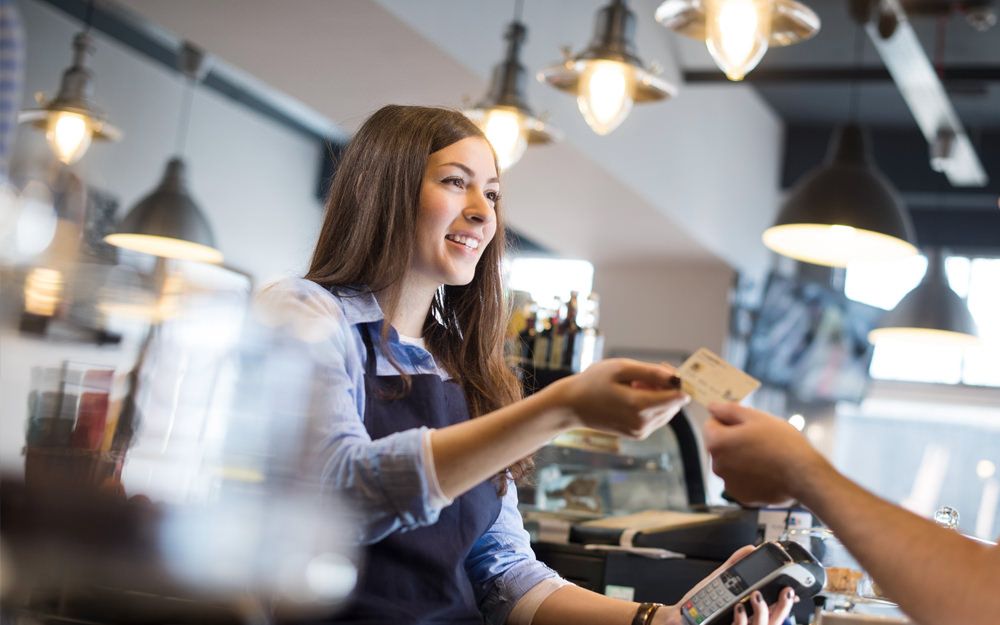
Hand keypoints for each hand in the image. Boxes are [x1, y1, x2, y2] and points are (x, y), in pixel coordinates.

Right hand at [547, 358, 687, 439]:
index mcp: (639, 406)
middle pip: (674, 404)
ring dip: (659, 396)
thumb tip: (676, 377)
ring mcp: (640, 432)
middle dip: (666, 387)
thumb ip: (651, 372)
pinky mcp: (637, 434)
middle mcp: (643, 424)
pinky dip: (651, 405)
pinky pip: (656, 418)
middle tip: (644, 374)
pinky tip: (632, 395)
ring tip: (635, 384)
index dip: (677, 380)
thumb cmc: (593, 382)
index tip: (663, 368)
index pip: (678, 397)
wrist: (572, 406)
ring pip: (667, 411)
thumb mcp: (621, 368)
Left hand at [655, 547, 796, 624]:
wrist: (681, 617)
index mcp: (749, 613)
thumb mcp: (720, 580)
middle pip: (774, 622)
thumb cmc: (702, 602)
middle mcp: (747, 623)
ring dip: (762, 610)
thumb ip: (735, 565)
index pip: (775, 612)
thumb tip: (749, 549)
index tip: (792, 591)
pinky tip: (738, 607)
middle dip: (782, 607)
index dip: (787, 604)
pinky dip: (742, 618)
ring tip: (756, 595)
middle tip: (784, 591)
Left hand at [703, 403, 830, 505]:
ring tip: (766, 456)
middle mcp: (717, 465)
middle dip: (733, 440)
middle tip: (760, 439)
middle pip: (720, 445)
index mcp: (717, 443)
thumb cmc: (781, 442)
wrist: (804, 475)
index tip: (746, 423)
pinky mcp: (742, 496)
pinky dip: (749, 475)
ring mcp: (729, 484)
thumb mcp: (756, 417)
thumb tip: (712, 407)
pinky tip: (767, 472)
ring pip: (730, 463)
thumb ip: (729, 410)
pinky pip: (741, 480)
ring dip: (741, 458)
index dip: (727, 420)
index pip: (710, 424)